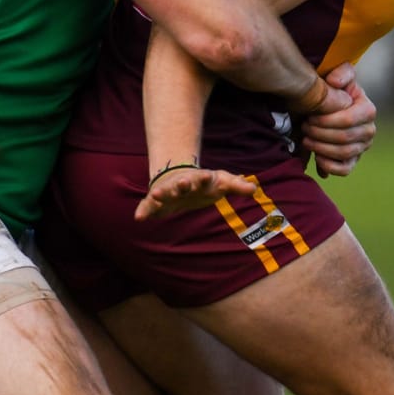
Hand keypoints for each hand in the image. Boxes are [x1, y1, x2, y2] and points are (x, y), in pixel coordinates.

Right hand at [135, 163, 257, 221]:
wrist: (182, 178)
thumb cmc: (207, 183)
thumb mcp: (223, 182)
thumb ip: (237, 186)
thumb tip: (254, 189)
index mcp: (199, 181)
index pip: (203, 179)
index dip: (204, 178)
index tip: (206, 176)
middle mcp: (182, 185)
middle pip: (183, 184)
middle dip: (183, 184)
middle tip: (183, 182)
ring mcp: (169, 192)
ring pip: (164, 193)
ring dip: (161, 194)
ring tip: (156, 195)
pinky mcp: (158, 201)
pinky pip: (149, 206)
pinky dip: (144, 211)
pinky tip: (139, 218)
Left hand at [300, 61, 376, 177]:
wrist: (330, 106)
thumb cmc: (333, 89)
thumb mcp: (339, 75)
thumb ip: (342, 72)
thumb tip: (334, 82)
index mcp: (368, 110)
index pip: (347, 120)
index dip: (325, 121)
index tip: (309, 115)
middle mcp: (369, 130)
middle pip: (344, 138)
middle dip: (320, 134)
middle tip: (304, 127)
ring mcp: (362, 147)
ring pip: (343, 154)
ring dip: (321, 148)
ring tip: (305, 139)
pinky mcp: (353, 160)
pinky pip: (344, 169)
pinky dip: (329, 166)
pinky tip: (316, 157)